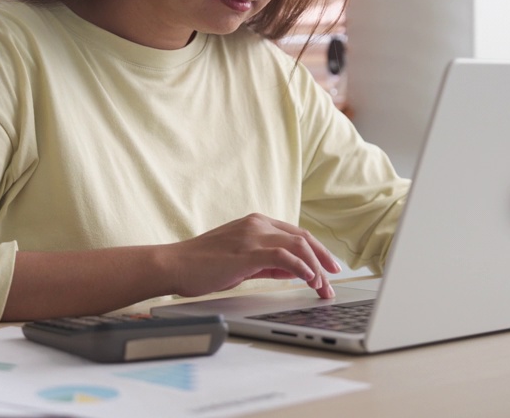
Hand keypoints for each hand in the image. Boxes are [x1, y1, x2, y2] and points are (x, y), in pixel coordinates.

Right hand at [167, 214, 340, 298]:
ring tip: (323, 286)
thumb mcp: (241, 261)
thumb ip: (267, 263)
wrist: (175, 264)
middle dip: (323, 259)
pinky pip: (283, 257)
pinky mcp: (246, 252)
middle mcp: (257, 225)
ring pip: (297, 246)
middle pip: (303, 238)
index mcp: (256, 223)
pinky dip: (300, 267)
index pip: (297, 234)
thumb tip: (292, 271)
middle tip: (334, 279)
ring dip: (315, 267)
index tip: (329, 267)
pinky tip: (309, 279)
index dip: (318, 250)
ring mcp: (252, 236)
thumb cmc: (203, 265)